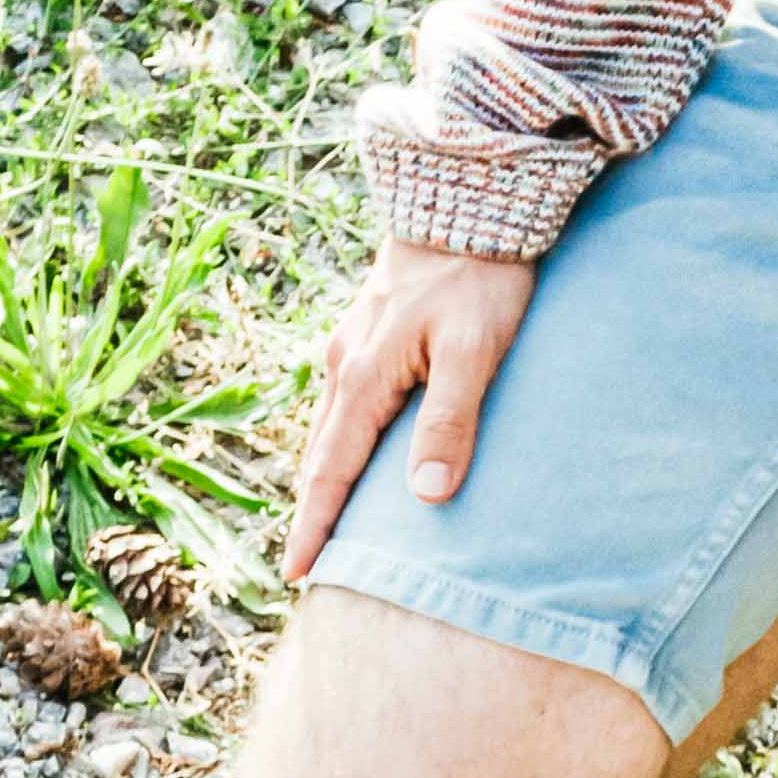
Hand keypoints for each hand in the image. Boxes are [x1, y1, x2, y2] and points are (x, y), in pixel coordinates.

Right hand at [285, 244, 540, 580]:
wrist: (468, 203)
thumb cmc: (480, 277)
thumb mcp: (475, 352)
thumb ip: (451, 421)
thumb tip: (425, 497)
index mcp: (364, 378)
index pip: (332, 472)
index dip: (316, 526)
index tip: (298, 574)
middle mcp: (345, 364)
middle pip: (320, 455)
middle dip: (311, 509)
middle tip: (304, 564)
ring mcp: (352, 344)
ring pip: (329, 426)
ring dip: (322, 474)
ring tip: (321, 518)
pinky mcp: (369, 330)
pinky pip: (344, 400)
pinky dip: (339, 437)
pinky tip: (351, 449)